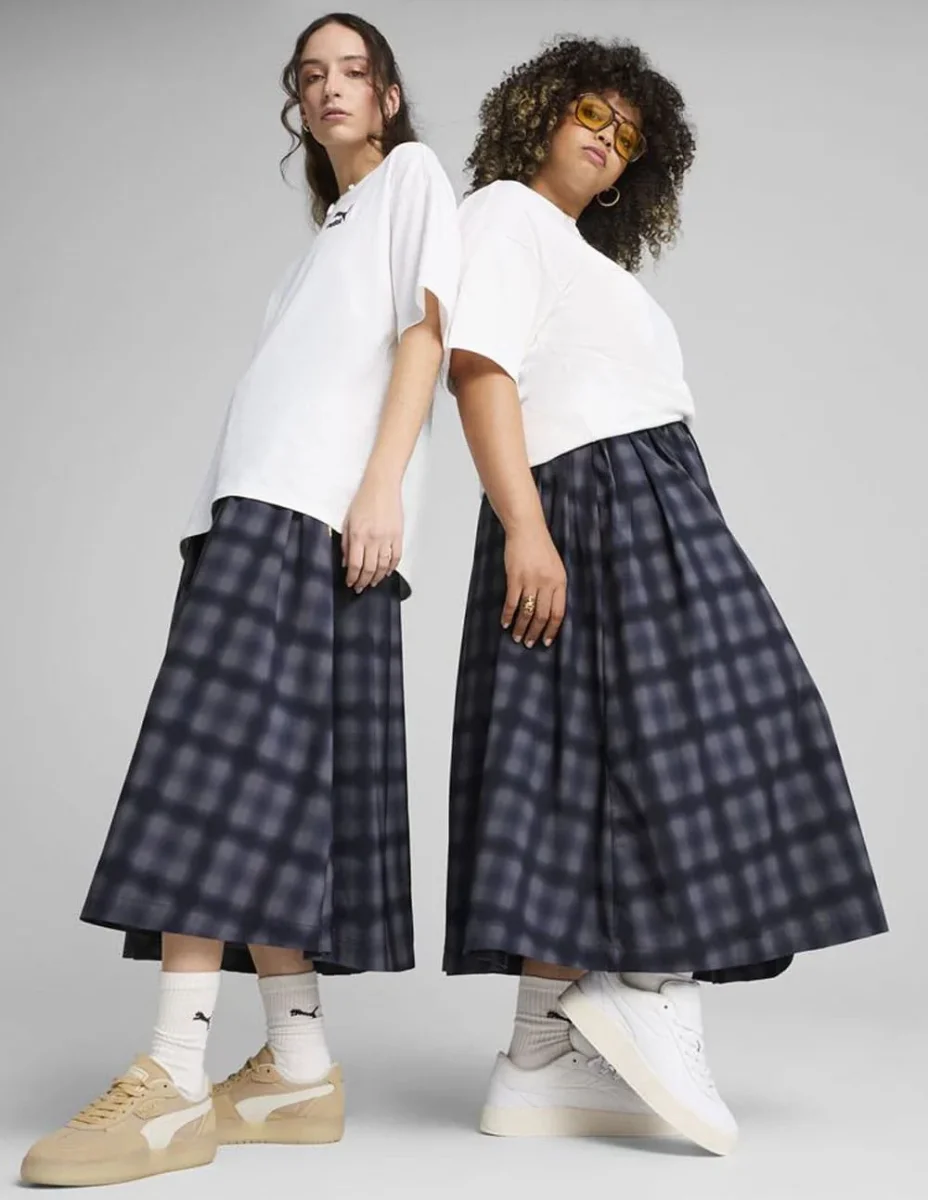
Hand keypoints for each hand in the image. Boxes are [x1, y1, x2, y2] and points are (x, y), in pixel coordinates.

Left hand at [342, 476, 402, 592]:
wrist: (382, 486)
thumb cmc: (363, 500)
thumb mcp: (348, 521)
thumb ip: (346, 543)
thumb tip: (346, 562)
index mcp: (358, 535)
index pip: (355, 565)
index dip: (353, 578)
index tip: (351, 583)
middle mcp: (373, 539)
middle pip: (369, 568)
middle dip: (364, 581)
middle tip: (360, 588)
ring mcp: (388, 538)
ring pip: (383, 566)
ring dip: (377, 577)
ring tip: (372, 583)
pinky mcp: (398, 535)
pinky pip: (396, 557)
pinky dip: (391, 568)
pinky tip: (386, 573)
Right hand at [502, 519, 566, 647]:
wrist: (527, 529)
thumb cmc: (541, 548)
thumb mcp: (556, 568)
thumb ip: (555, 587)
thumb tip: (549, 611)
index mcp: (560, 582)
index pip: (558, 613)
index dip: (552, 630)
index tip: (547, 641)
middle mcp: (547, 583)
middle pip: (542, 616)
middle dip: (535, 633)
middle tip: (529, 643)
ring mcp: (530, 580)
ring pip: (526, 612)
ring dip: (521, 627)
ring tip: (516, 637)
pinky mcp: (515, 577)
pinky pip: (511, 602)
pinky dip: (507, 615)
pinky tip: (504, 622)